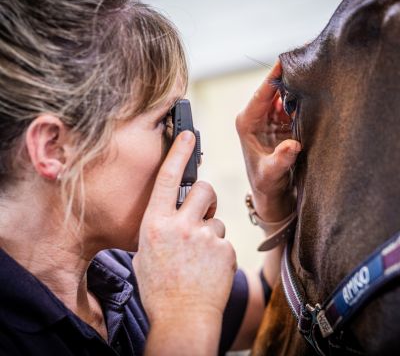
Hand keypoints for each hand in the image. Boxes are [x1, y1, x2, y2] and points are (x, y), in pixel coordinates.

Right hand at [133, 131, 235, 354]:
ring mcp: (205, 238)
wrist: (182, 319)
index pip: (167, 178)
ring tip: (200, 254)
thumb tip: (172, 211)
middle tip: (202, 211)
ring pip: (217, 217)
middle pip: (203, 188)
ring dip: (211, 229)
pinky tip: (209, 267)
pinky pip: (224, 240)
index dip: (178, 153)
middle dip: (205, 195)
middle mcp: (180, 226)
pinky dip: (218, 250)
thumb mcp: (146, 251)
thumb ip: (160, 226)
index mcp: (156, 224)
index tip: (188, 135)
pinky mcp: (225, 251)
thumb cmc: (159, 287)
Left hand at [236, 61, 300, 221]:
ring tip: (316, 71)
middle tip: (308, 59)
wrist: (270, 190)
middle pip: (273, 89)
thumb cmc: (264, 181)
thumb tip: (292, 145)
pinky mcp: (281, 121)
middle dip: (289, 75)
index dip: (273, 76)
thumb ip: (280, 160)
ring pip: (284, 94)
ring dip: (298, 85)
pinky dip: (303, 97)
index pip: (261, 94)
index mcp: (247, 122)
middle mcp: (256, 115)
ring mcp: (269, 116)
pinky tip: (317, 89)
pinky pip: (293, 103)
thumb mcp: (271, 173)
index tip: (285, 60)